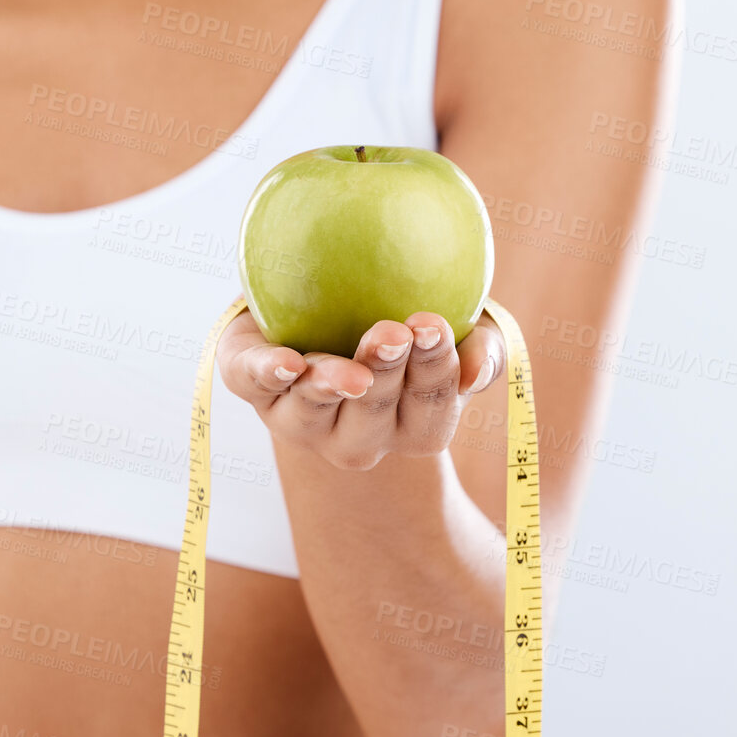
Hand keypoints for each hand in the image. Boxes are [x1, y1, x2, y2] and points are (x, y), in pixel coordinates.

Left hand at [218, 309, 506, 470]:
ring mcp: (302, 418)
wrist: (320, 300)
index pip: (431, 406)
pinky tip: (285, 364)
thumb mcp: (455, 331)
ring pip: (312, 410)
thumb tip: (475, 373)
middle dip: (384, 374)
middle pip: (373, 412)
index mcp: (412, 425)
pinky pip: (254, 382)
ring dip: (329, 386)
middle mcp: (357, 435)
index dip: (435, 369)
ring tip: (346, 371)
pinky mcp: (256, 386)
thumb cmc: (404, 317)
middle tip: (391, 334)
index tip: (432, 326)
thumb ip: (483, 346)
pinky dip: (268, 373)